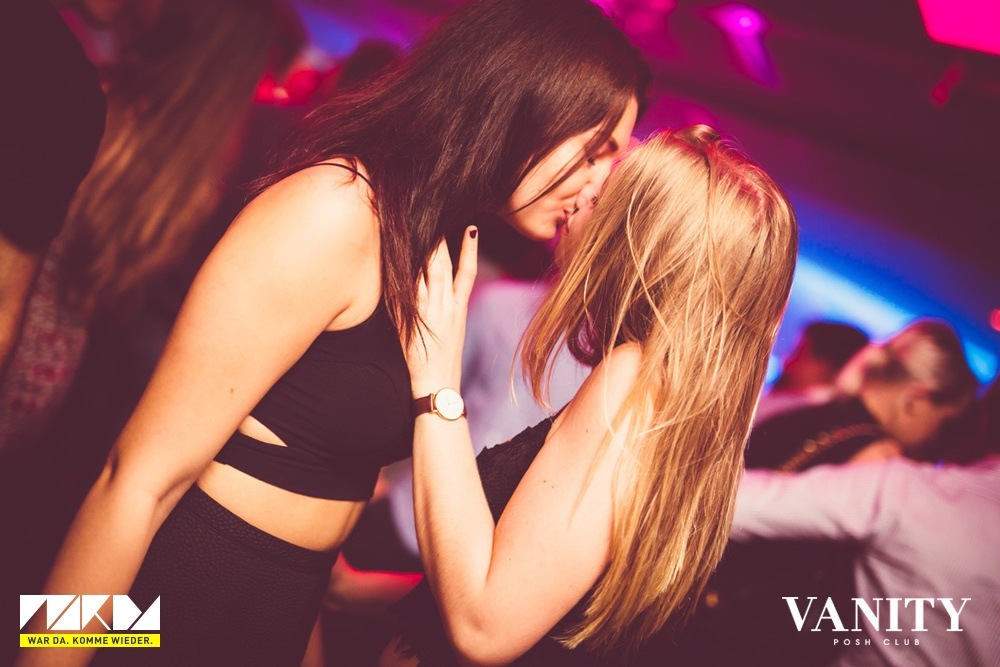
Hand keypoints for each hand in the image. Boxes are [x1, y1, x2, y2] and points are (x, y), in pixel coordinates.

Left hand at [404, 227, 477, 396]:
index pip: (467, 273)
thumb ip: (448, 310)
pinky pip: (407, 297)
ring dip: (424, 254)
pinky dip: (403, 280)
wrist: (438, 387)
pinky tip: (398, 262)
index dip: (470, 251)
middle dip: (441, 243)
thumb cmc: (442, 362)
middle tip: (438, 217)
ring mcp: (430, 315)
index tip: (472, 229)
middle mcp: (447, 309)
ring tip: (421, 231)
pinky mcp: (413, 324)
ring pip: (428, 277)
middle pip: (445, 268)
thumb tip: (440, 289)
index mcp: (459, 310)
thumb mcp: (452, 331)